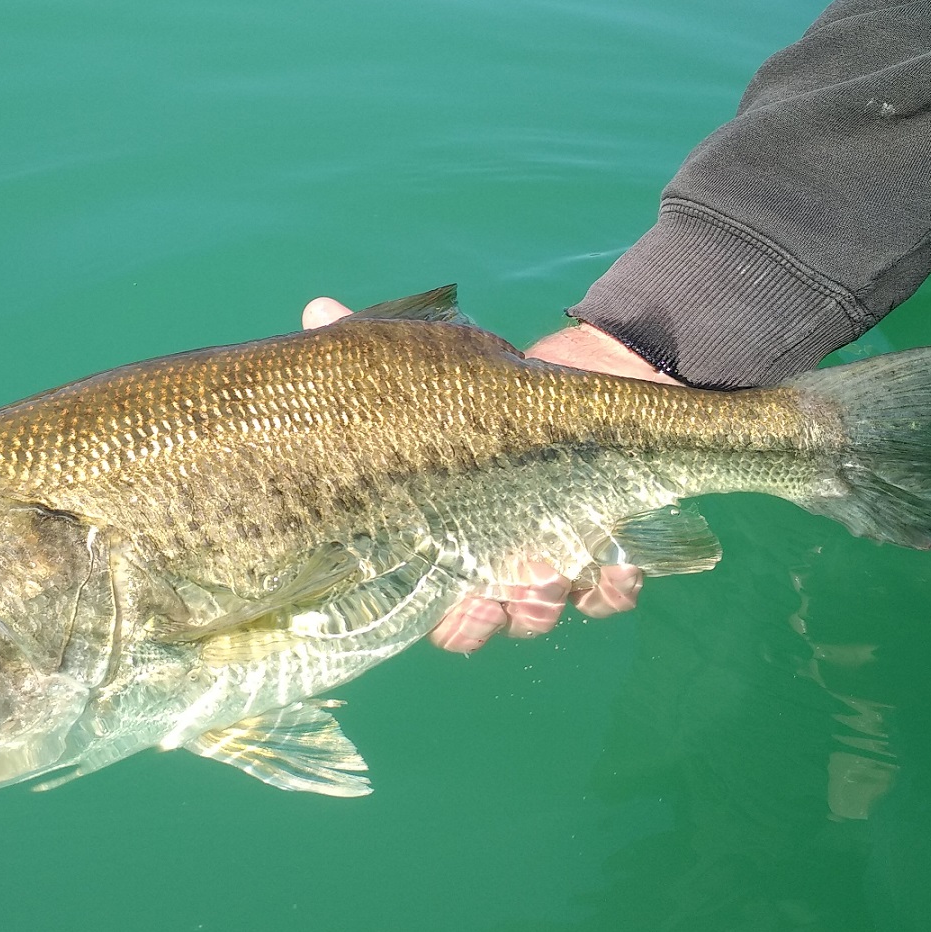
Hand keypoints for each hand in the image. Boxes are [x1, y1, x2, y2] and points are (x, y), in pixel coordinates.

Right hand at [301, 297, 669, 651]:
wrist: (601, 370)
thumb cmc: (506, 389)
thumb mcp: (444, 373)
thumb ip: (382, 354)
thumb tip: (315, 310)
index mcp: (456, 539)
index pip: (438, 606)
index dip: (442, 616)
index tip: (445, 599)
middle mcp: (502, 562)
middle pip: (492, 621)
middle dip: (490, 619)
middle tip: (494, 594)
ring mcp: (557, 558)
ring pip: (548, 612)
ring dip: (546, 605)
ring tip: (549, 570)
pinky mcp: (612, 542)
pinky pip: (614, 592)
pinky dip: (616, 588)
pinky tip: (616, 563)